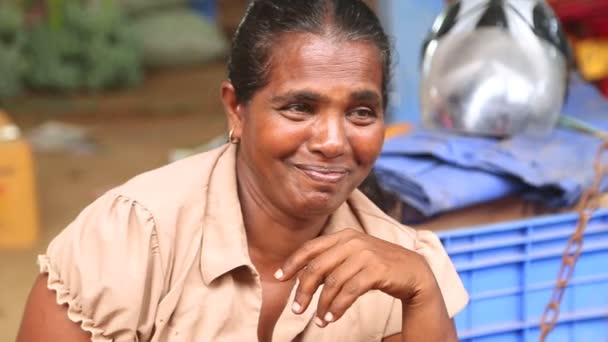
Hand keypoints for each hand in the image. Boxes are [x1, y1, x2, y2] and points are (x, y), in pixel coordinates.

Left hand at [274, 228, 438, 326]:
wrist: (413, 271)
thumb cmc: (377, 266)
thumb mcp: (353, 257)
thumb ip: (331, 261)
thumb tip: (301, 275)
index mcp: (343, 236)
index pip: (310, 248)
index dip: (292, 263)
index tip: (278, 278)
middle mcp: (353, 242)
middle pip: (317, 267)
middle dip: (303, 290)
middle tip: (296, 309)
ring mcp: (366, 254)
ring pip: (333, 282)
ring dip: (322, 305)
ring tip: (319, 320)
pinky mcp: (377, 270)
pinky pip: (349, 291)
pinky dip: (337, 307)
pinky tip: (332, 318)